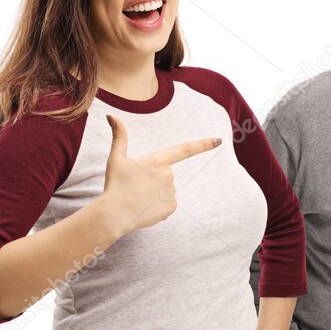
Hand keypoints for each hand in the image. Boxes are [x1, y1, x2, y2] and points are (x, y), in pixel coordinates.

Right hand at [102, 114, 221, 230]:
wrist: (114, 214)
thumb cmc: (115, 184)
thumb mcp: (116, 158)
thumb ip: (119, 136)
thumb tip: (111, 116)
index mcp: (158, 160)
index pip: (185, 149)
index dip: (203, 145)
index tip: (219, 141)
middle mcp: (169, 175)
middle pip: (165, 175)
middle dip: (153, 180)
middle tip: (135, 186)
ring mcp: (172, 192)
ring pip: (165, 191)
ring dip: (154, 194)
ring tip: (138, 198)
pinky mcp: (171, 207)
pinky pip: (166, 204)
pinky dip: (157, 206)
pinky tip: (144, 208)